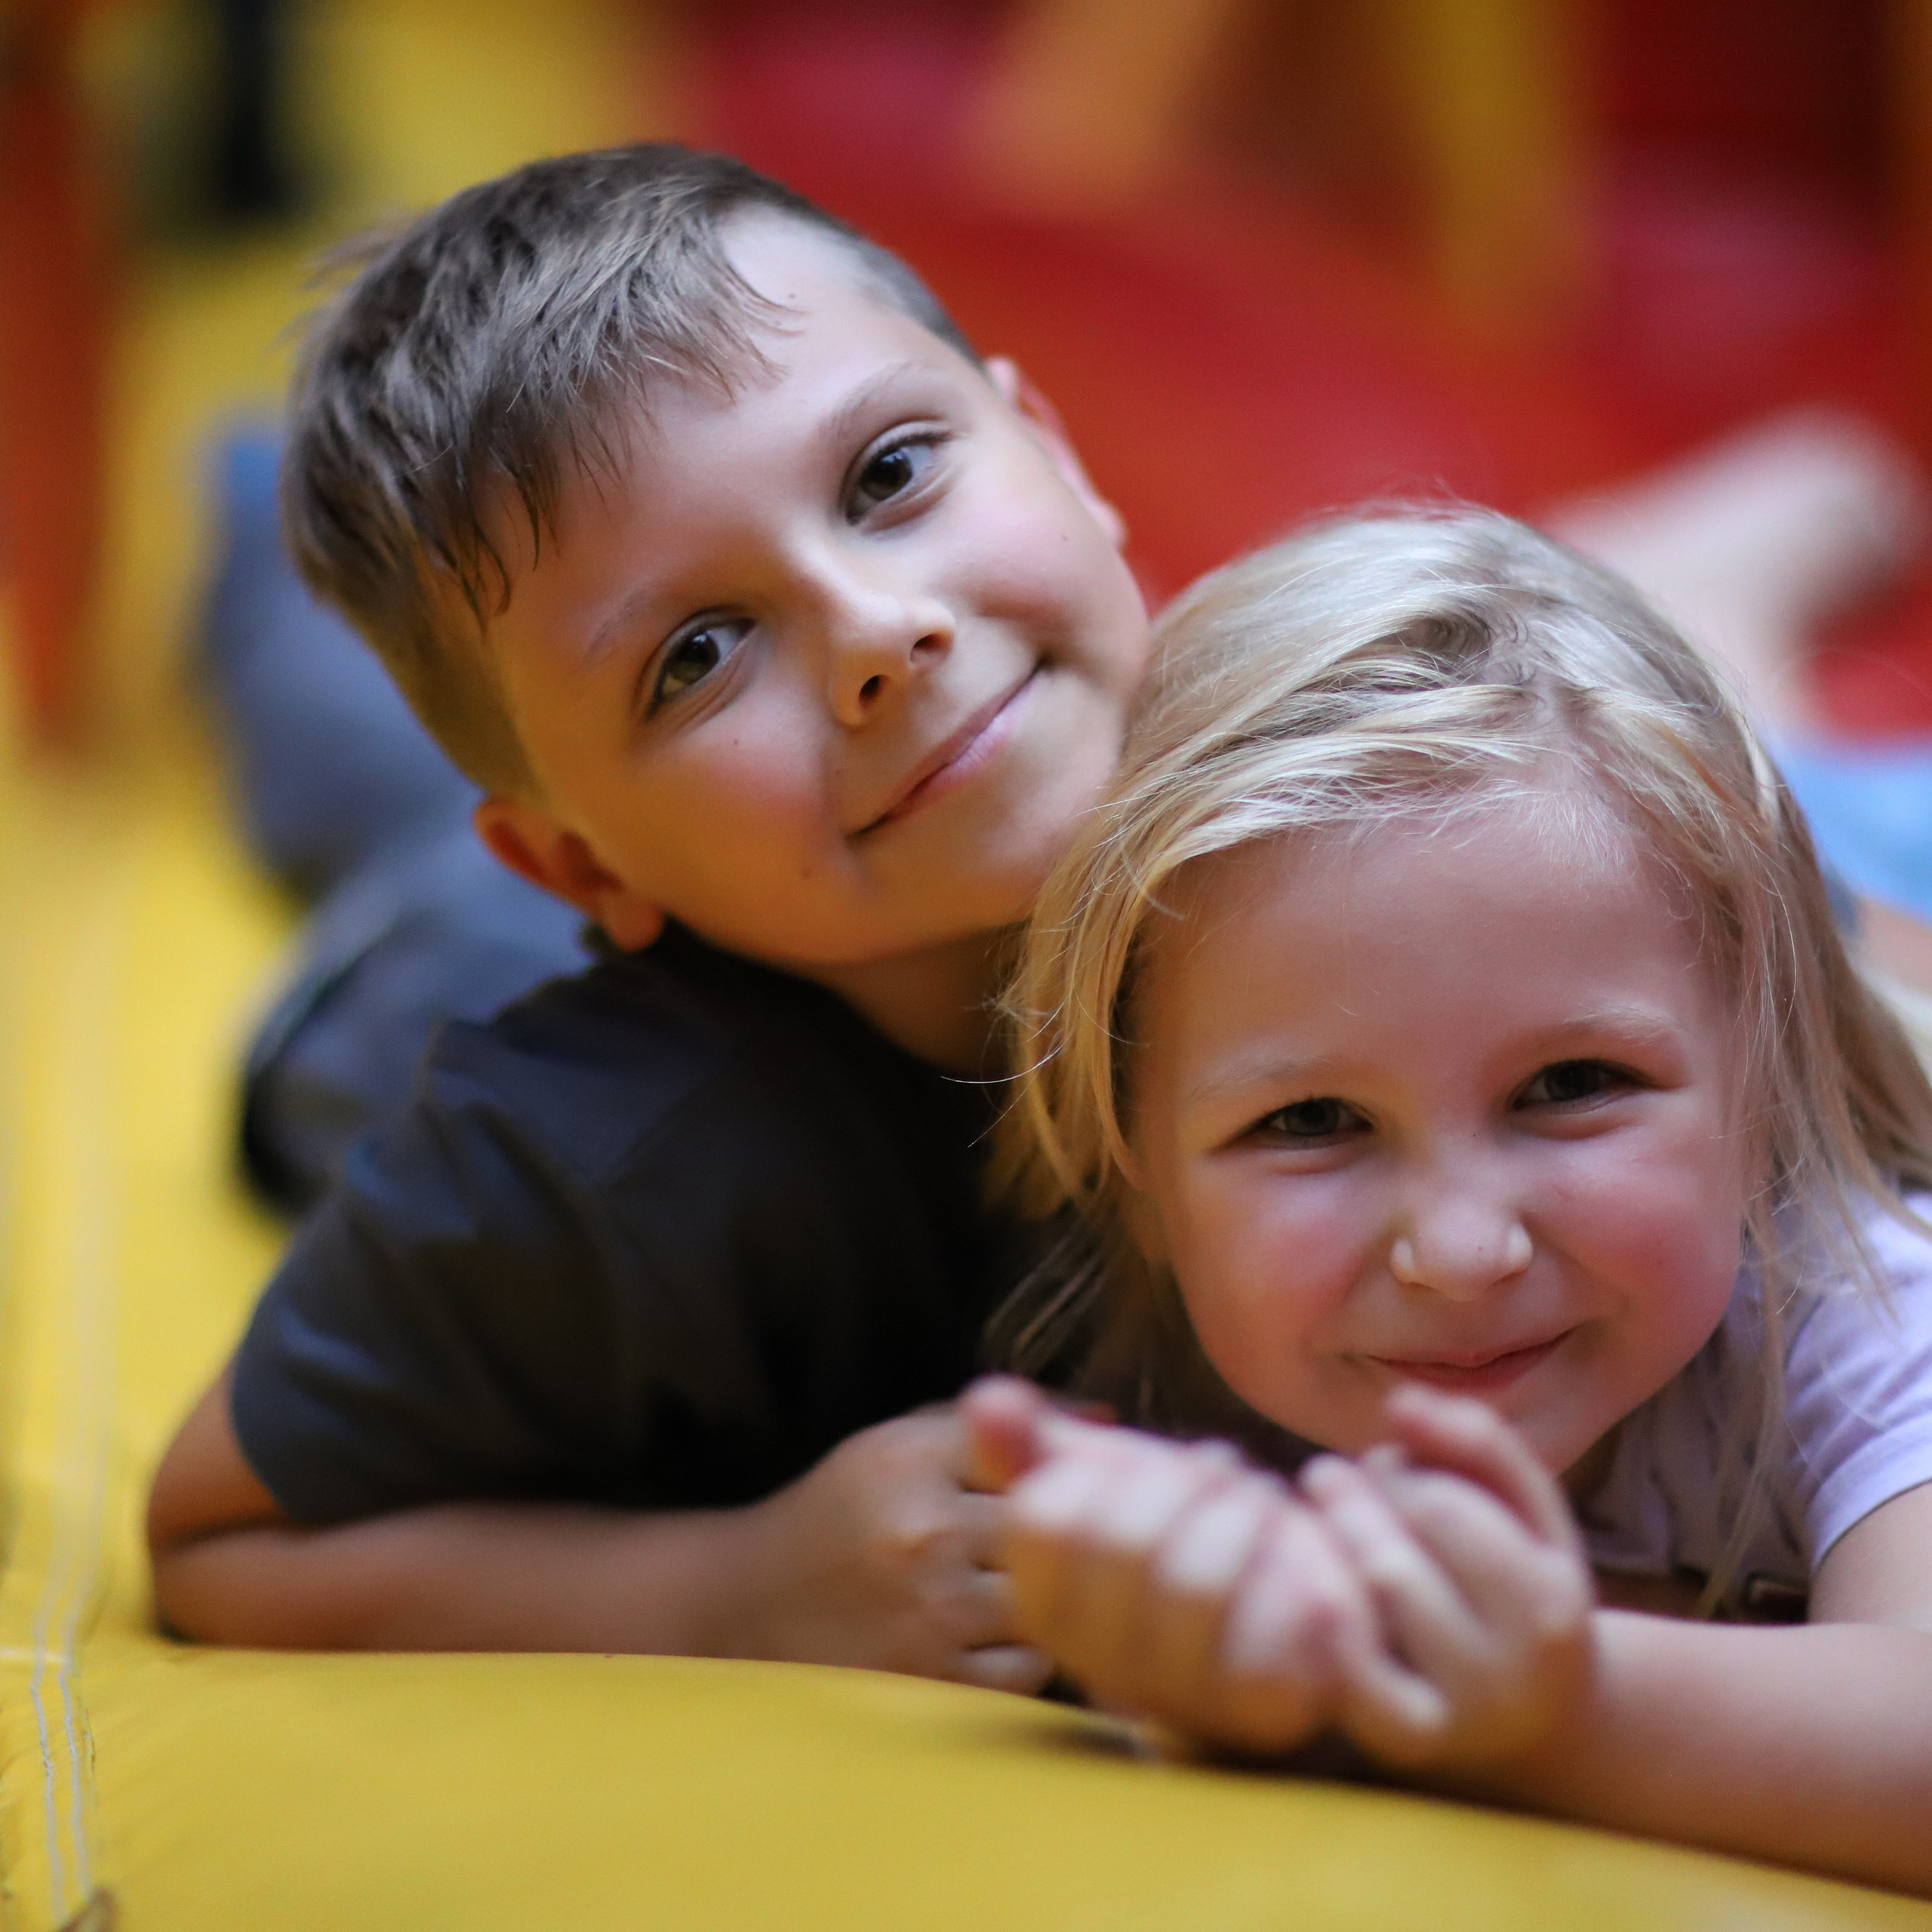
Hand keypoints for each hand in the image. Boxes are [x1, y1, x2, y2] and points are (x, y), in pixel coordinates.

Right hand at [727, 1404, 1049, 1691]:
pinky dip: (1022, 1658)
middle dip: (1068, 1536)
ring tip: (1010, 1593)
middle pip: (1055, 1526)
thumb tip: (1109, 1423)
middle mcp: (922, 1530)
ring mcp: (929, 1612)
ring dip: (1047, 1600)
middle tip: (1056, 1547)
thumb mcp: (902, 1445)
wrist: (749, 1607)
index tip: (1068, 1483)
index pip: (1034, 1446)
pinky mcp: (932, 1683)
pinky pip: (1031, 1668)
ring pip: (1052, 1600)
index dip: (1066, 1467)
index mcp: (911, 1456)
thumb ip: (997, 1428)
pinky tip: (984, 1641)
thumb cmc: (844, 1516)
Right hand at [964, 1378, 1373, 1750]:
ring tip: (1260, 1509)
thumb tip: (985, 1399)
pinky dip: (1285, 1576)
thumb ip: (1032, 1445)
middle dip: (1184, 1482)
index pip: (1043, 1518)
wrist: (1309, 1593)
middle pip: (1121, 1543)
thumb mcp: (1105, 1475)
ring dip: (1243, 1516)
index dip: (1106, 1472)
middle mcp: (1093, 1666)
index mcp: (1043, 1606)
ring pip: (1192, 1585)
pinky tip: (1298, 1569)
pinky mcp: (1255, 1713)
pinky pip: (1257, 1639)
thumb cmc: (1186, 1529)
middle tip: (1222, 1474)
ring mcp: (1173, 1699)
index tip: (1151, 1468)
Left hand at [1299, 1384, 1595, 1773]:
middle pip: (1393, 1559)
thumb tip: (1400, 1401)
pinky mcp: (1400, 1740)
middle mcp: (1508, 1676)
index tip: (1381, 1465)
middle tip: (1332, 1483)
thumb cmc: (1516, 1588)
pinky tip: (1313, 1582)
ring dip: (1328, 1543)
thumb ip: (1476, 1441)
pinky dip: (1323, 1616)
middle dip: (1353, 1504)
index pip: (1439, 1507)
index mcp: (1548, 1609)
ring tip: (1320, 1521)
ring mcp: (1453, 1718)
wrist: (1534, 1724)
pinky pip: (1348, 1670)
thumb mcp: (1528, 1512)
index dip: (1395, 1470)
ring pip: (1368, 1605)